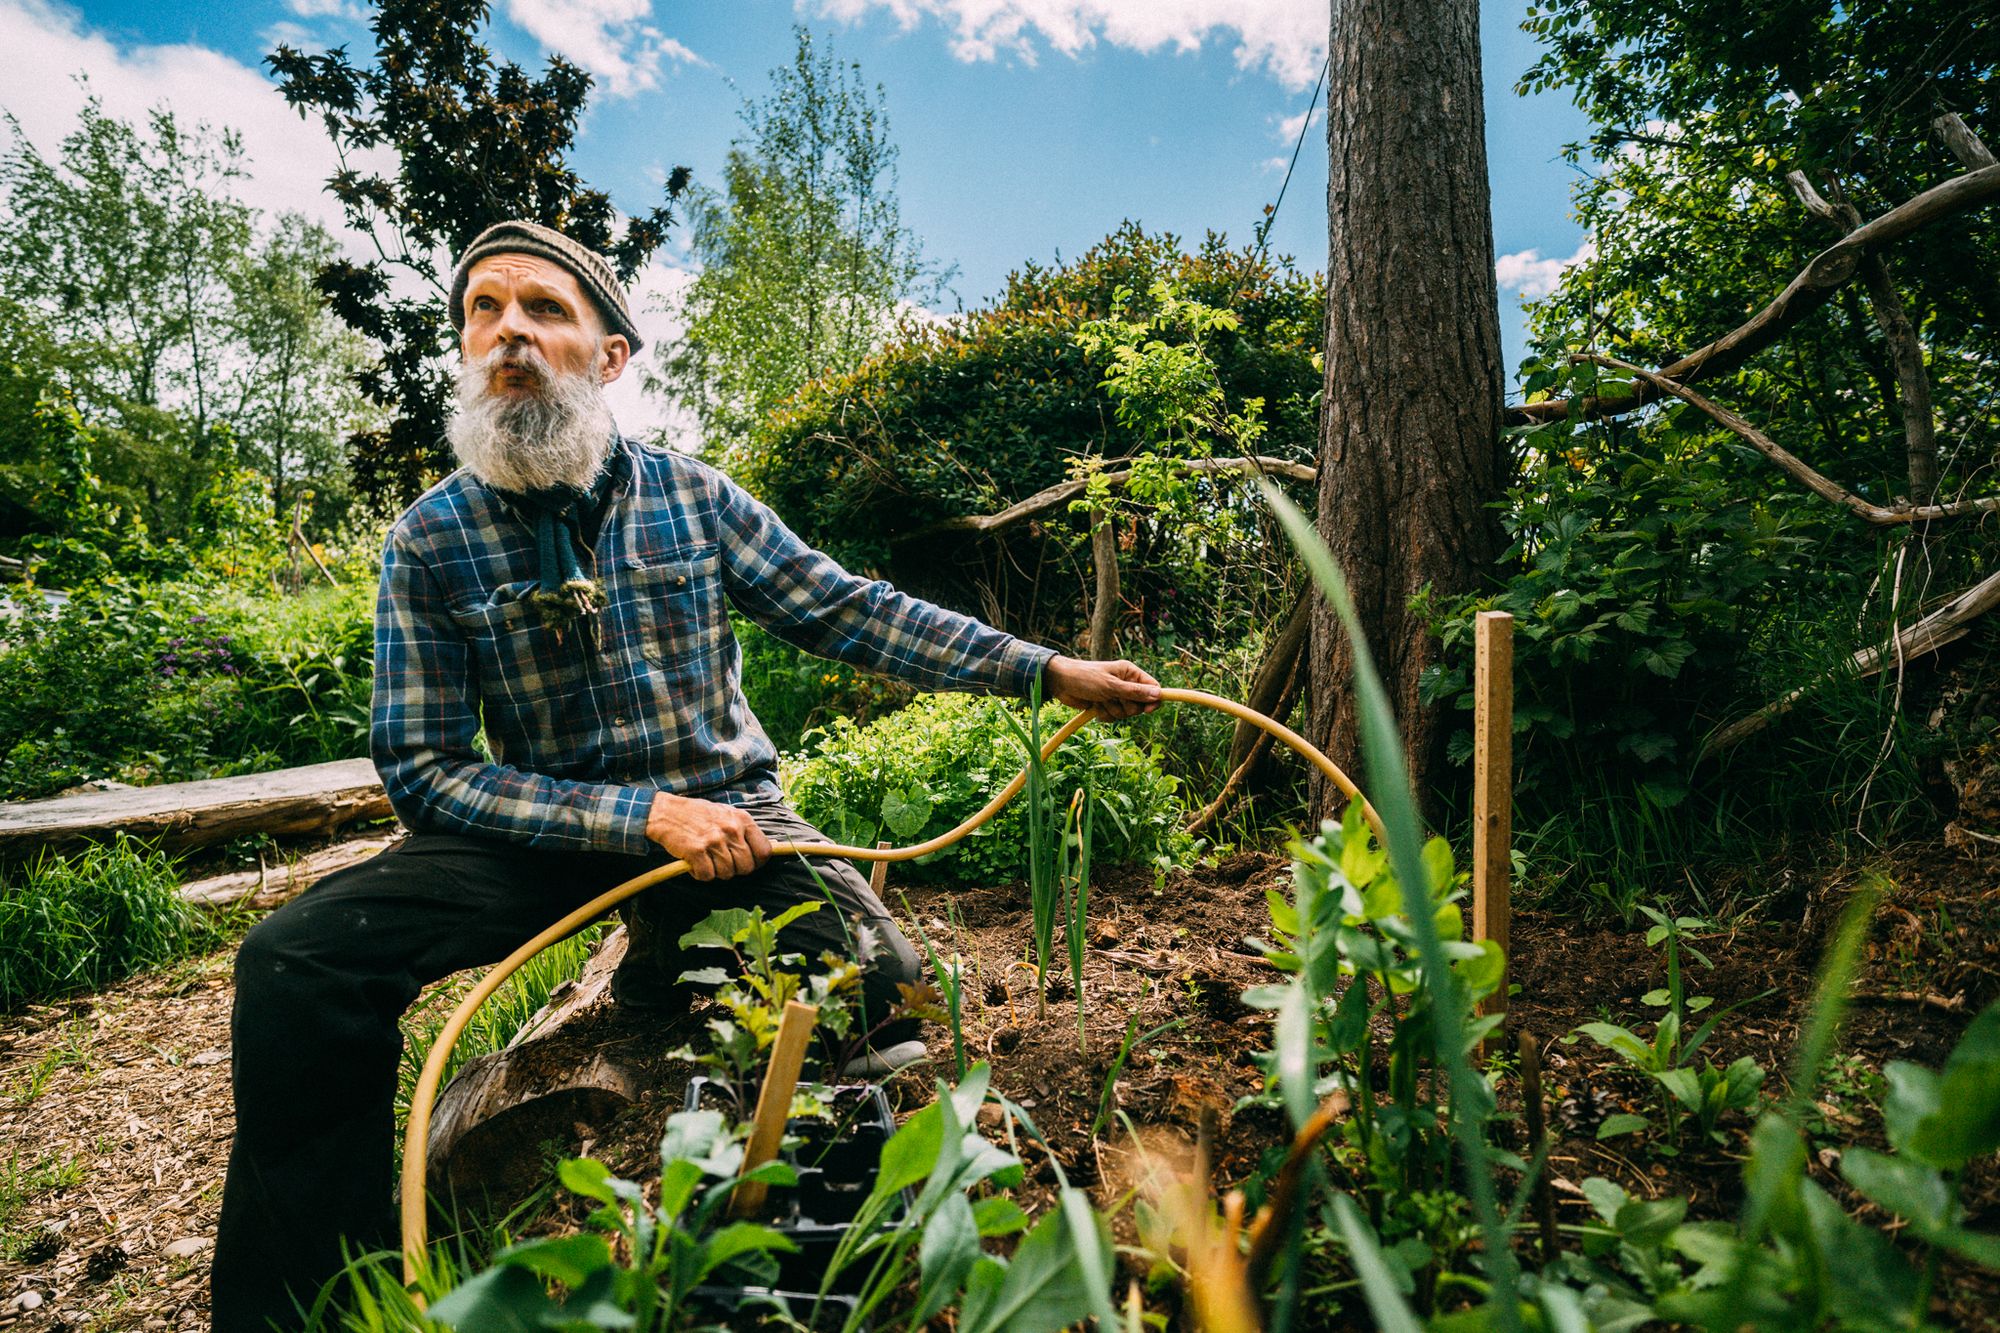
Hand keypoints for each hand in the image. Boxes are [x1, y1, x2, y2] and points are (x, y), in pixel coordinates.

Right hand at [645, 793, 773, 880]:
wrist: (666, 812)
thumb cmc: (697, 814)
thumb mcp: (726, 814)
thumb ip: (743, 830)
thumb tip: (763, 851)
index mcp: (742, 820)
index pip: (764, 851)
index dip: (757, 863)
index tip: (748, 863)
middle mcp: (731, 830)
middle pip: (746, 867)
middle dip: (735, 869)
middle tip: (721, 862)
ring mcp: (714, 840)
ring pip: (727, 873)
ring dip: (716, 871)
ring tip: (706, 859)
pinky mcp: (697, 851)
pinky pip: (707, 876)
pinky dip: (700, 874)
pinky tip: (695, 862)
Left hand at [1042, 655, 1161, 720]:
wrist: (1061, 683)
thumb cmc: (1085, 677)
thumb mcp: (1110, 685)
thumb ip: (1134, 692)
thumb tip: (1158, 694)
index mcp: (1130, 673)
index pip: (1152, 687)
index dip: (1153, 700)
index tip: (1147, 710)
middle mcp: (1125, 684)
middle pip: (1139, 705)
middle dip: (1125, 706)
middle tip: (1112, 698)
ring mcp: (1116, 696)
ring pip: (1125, 714)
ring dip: (1112, 709)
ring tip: (1099, 699)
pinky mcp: (1106, 705)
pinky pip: (1113, 718)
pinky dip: (1104, 715)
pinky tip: (1094, 706)